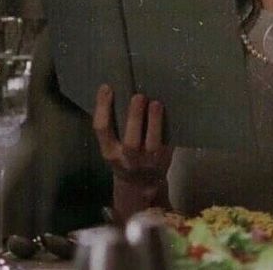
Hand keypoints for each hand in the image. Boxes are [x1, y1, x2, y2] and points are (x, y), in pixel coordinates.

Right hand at [93, 85, 172, 219]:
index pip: (102, 129)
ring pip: (152, 144)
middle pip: (130, 141)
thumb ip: (115, 126)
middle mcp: (127, 159)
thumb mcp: (112, 146)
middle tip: (139, 96)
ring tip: (156, 103)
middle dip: (134, 118)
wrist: (140, 184)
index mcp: (109, 151)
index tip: (107, 87)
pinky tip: (171, 111)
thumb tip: (121, 89)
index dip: (103, 108)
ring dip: (155, 123)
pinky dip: (169, 128)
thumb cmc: (125, 155)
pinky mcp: (165, 159)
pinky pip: (168, 143)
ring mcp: (148, 161)